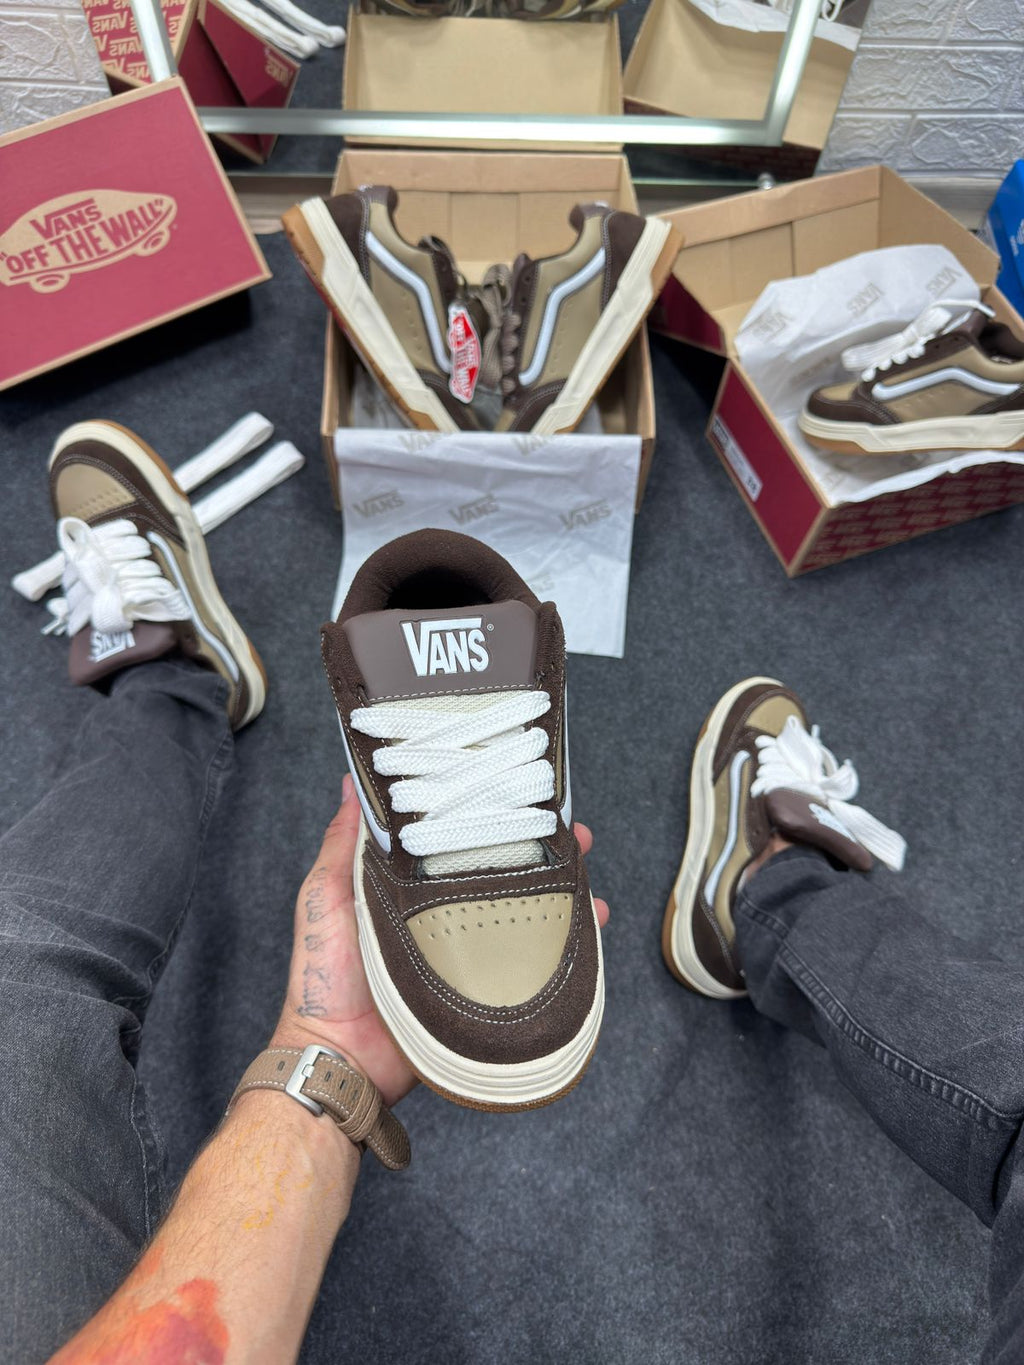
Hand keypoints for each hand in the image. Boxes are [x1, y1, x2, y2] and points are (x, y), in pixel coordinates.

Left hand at [273, 775, 609, 1107]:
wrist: (340, 1057)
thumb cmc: (323, 977)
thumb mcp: (325, 897)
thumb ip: (342, 845)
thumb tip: (350, 783)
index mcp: (409, 884)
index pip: (456, 840)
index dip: (488, 815)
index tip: (516, 790)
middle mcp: (444, 910)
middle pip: (501, 870)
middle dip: (540, 848)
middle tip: (572, 830)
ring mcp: (470, 948)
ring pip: (525, 909)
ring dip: (562, 889)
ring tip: (586, 873)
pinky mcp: (486, 982)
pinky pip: (532, 957)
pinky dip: (568, 940)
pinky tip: (591, 922)